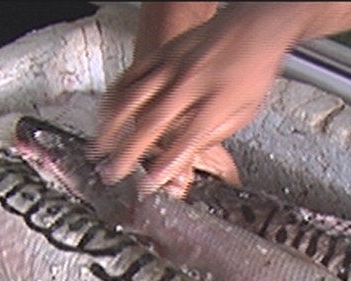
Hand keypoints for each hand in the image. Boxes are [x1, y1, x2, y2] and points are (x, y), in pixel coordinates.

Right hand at [91, 4, 292, 196]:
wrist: (252, 25)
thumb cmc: (251, 69)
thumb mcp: (243, 112)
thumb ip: (213, 137)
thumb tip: (193, 158)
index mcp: (217, 102)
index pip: (187, 142)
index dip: (166, 167)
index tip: (149, 185)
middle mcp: (192, 82)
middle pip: (154, 122)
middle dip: (129, 152)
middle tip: (112, 173)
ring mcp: (175, 65)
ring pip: (135, 97)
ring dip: (113, 127)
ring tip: (99, 149)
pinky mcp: (163, 53)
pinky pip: (132, 75)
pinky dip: (115, 96)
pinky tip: (106, 113)